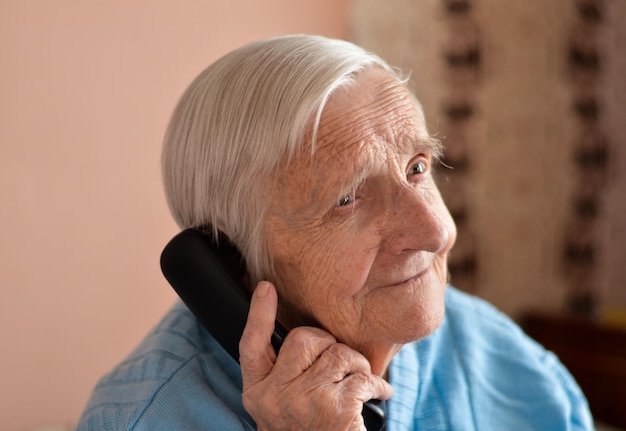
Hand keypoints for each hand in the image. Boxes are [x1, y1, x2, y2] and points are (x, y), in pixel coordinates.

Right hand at [239, 281, 392, 430]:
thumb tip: (305, 336)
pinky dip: (377, 385)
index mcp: (257, 392)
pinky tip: (379, 396)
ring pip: (338, 353)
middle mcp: (274, 395)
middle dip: (330, 344)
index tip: (265, 287)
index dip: (259, 314)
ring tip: (361, 385)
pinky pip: (362, 375)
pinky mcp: (335, 408)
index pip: (251, 345)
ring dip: (357, 366)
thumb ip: (284, 376)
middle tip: (342, 366)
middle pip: (304, 338)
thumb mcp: (282, 408)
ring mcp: (303, 401)